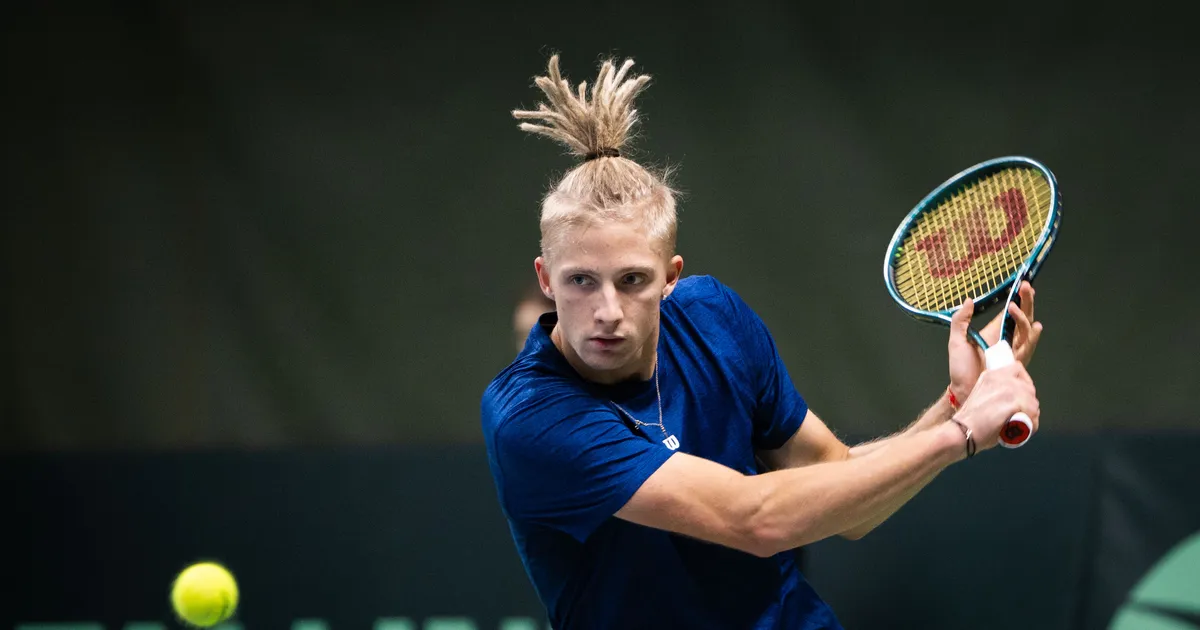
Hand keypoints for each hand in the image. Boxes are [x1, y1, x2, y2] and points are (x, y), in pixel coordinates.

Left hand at [947, 281, 1043, 401]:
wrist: (962, 391)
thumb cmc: (960, 369)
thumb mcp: (956, 341)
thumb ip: (960, 321)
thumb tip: (969, 300)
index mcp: (994, 333)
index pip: (1009, 313)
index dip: (1018, 299)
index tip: (1022, 285)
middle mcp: (1007, 341)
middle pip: (1022, 318)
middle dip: (1026, 302)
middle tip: (1026, 287)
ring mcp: (1012, 352)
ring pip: (1026, 331)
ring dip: (1023, 317)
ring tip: (1015, 306)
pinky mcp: (1015, 364)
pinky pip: (1027, 349)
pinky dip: (1031, 337)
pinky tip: (1035, 327)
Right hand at [954, 361, 1040, 451]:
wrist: (961, 432)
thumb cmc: (970, 420)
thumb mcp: (981, 394)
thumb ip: (997, 389)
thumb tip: (1015, 397)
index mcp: (992, 374)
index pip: (1018, 369)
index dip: (1023, 383)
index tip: (1020, 397)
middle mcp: (1002, 377)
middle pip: (1030, 389)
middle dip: (1028, 404)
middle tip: (1018, 417)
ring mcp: (1009, 389)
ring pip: (1033, 404)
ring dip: (1029, 417)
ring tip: (1016, 426)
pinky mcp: (1014, 403)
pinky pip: (1032, 415)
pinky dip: (1029, 426)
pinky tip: (1018, 431)